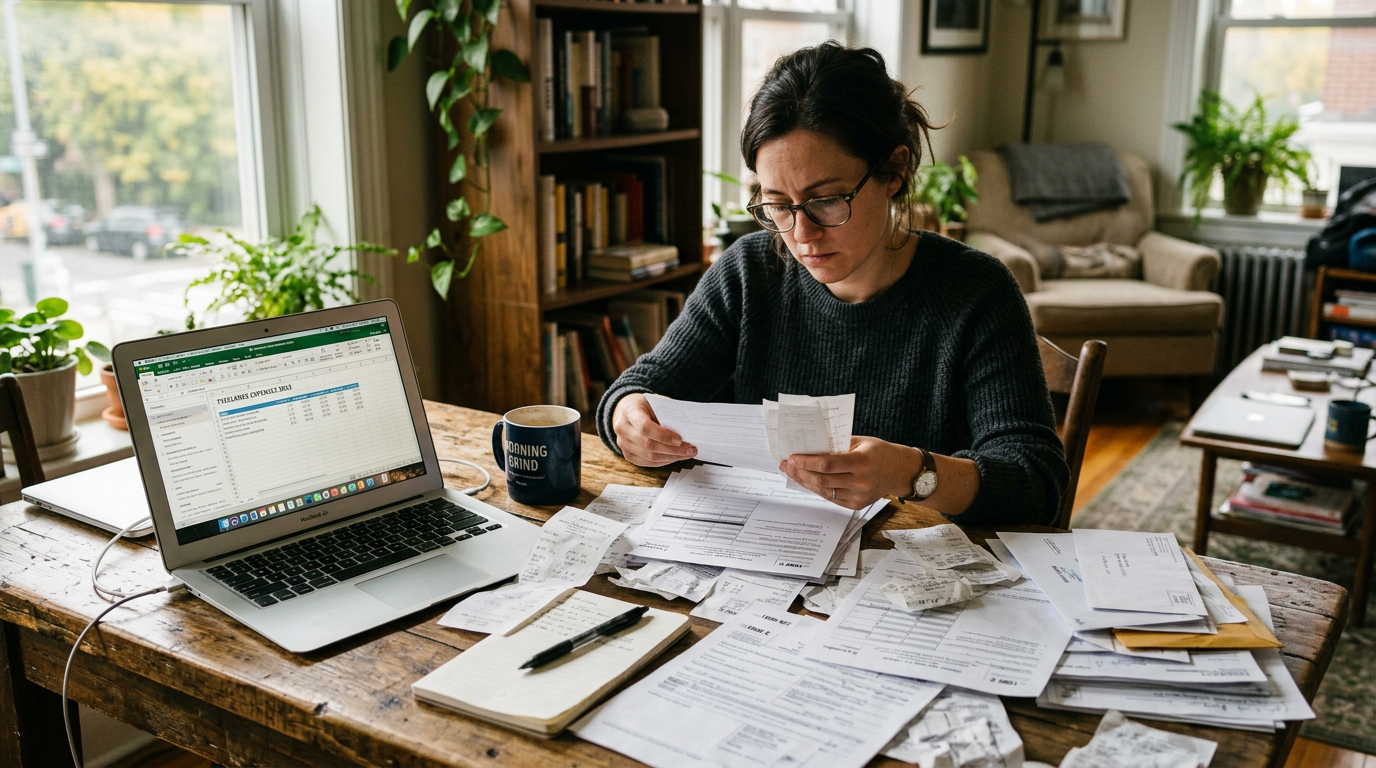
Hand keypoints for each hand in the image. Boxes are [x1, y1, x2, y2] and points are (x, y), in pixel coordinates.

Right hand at [612, 393, 696, 466]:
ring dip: (671, 457)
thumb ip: (668, 415)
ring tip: (687, 454)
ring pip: (649, 457)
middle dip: (673, 450)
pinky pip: (647, 463)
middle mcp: (622, 428)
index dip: (663, 435)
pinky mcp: (627, 454)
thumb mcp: (657, 403)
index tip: (680, 439)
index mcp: (629, 411)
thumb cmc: (647, 406)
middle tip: (691, 449)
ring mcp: (623, 443)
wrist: (628, 411)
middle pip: (648, 445)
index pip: (645, 427)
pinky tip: (676, 457)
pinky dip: (664, 461)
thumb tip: (689, 431)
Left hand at [781, 436, 919, 509]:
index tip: (792, 458)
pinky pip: (832, 498)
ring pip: (824, 491)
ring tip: (792, 473)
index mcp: (861, 462)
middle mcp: (861, 482)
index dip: (807, 462)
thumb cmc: (880, 452)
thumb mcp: (861, 441)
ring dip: (805, 482)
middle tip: (786, 465)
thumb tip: (811, 446)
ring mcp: (859, 496)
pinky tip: (807, 481)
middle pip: (822, 480)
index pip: (827, 464)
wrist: (901, 472)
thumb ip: (837, 445)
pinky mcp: (857, 505)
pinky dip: (818, 489)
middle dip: (800, 473)